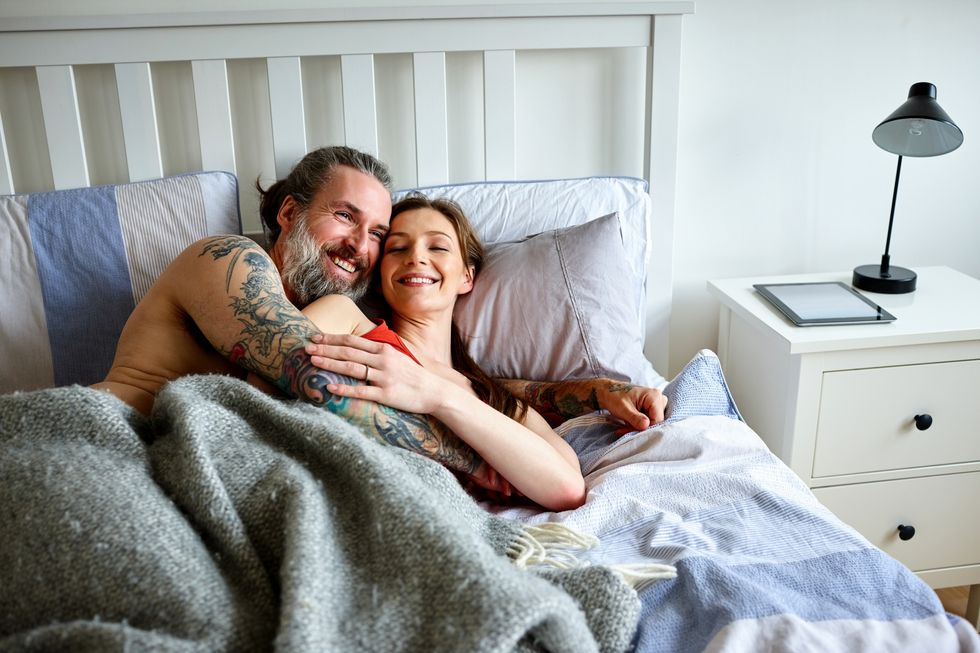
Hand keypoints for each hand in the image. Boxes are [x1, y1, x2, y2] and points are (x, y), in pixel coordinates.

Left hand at [306, 332, 444, 414]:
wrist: (434, 391)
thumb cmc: (414, 375)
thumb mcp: (397, 356)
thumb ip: (379, 350)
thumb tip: (360, 345)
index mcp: (384, 349)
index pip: (353, 340)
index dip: (332, 338)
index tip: (315, 337)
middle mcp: (382, 360)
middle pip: (348, 352)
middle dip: (325, 348)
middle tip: (306, 347)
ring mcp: (383, 377)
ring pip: (352, 368)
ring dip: (330, 364)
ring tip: (312, 362)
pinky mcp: (385, 394)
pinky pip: (361, 391)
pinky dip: (344, 388)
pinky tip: (330, 387)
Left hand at [595, 380, 667, 430]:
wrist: (609, 392)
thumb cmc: (615, 397)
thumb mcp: (623, 408)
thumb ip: (634, 417)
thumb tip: (645, 425)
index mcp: (654, 396)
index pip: (658, 419)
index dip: (646, 429)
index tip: (631, 432)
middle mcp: (659, 399)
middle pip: (655, 422)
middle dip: (640, 429)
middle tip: (624, 430)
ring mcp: (656, 404)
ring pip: (651, 423)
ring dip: (638, 428)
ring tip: (625, 425)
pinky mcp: (652, 409)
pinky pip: (649, 422)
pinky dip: (638, 426)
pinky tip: (628, 424)